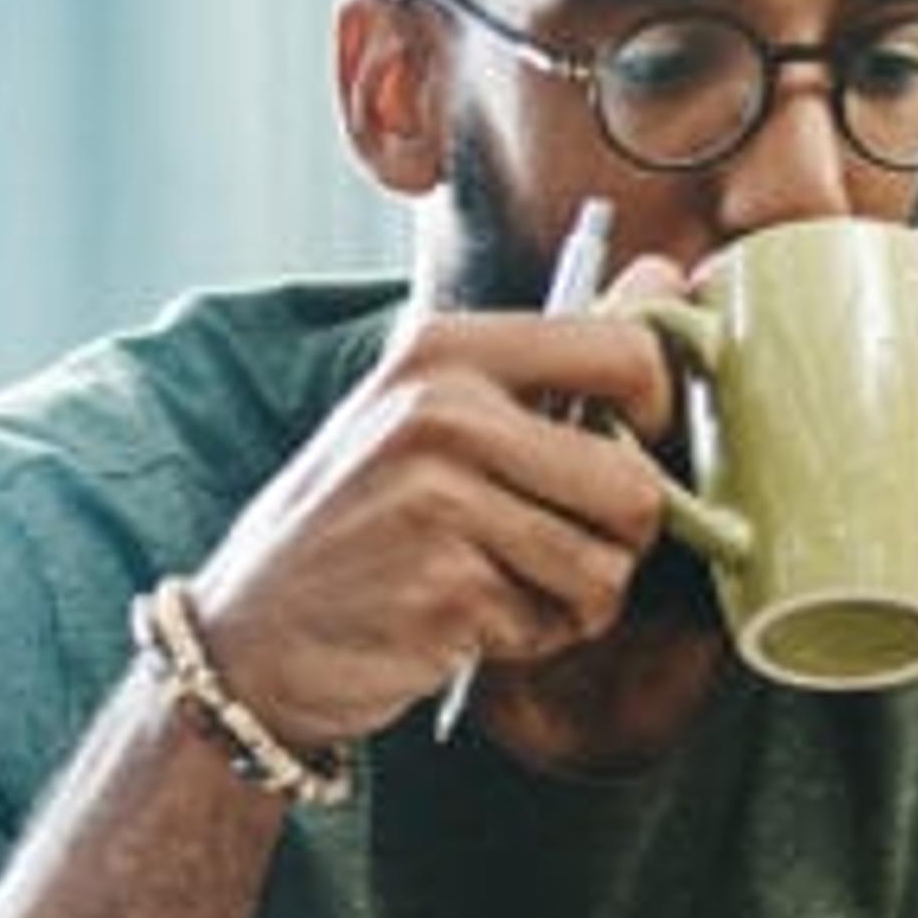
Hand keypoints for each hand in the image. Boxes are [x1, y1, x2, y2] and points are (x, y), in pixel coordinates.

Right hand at [184, 263, 691, 748]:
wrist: (249, 639)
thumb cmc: (356, 525)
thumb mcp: (433, 414)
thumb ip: (555, 354)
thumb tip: (668, 278)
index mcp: (444, 350)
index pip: (627, 351)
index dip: (661, 416)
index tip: (627, 452)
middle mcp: (440, 412)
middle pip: (634, 485)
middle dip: (615, 541)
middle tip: (553, 550)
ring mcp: (438, 501)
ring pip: (606, 567)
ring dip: (571, 600)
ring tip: (498, 586)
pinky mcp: (444, 588)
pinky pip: (555, 623)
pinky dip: (526, 638)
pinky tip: (461, 624)